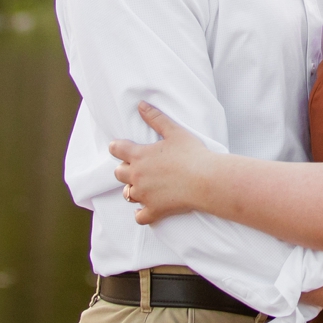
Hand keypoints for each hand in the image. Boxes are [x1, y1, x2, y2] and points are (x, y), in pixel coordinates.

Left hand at [109, 103, 217, 223]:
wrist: (206, 179)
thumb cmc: (192, 154)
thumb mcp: (174, 131)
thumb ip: (155, 118)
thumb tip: (140, 105)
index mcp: (139, 155)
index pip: (116, 150)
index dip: (117, 148)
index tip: (120, 148)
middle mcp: (137, 176)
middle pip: (118, 173)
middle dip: (124, 170)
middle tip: (137, 167)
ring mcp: (144, 195)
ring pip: (126, 194)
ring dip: (132, 189)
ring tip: (143, 186)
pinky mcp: (154, 210)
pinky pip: (139, 217)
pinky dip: (141, 213)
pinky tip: (146, 208)